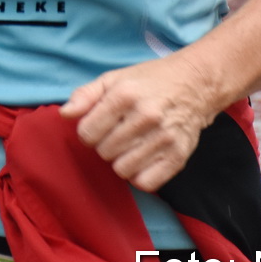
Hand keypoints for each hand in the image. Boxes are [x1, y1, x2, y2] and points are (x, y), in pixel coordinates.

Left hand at [61, 53, 220, 191]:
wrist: (196, 83)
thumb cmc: (149, 81)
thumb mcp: (114, 78)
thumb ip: (85, 95)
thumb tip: (65, 114)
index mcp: (124, 95)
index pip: (87, 133)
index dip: (88, 132)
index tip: (98, 127)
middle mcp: (145, 116)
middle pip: (104, 152)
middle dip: (105, 145)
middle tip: (117, 134)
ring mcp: (164, 137)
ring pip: (122, 170)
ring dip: (121, 161)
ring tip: (130, 146)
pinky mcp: (179, 155)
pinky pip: (146, 182)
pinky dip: (140, 175)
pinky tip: (142, 159)